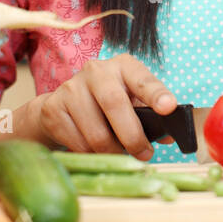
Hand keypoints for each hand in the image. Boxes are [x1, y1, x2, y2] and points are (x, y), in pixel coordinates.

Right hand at [38, 53, 176, 159]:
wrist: (62, 106)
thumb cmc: (107, 105)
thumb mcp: (132, 103)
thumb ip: (151, 116)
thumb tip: (170, 134)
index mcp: (123, 66)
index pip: (142, 78)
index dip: (156, 93)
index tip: (169, 107)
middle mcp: (96, 71)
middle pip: (115, 104)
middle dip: (132, 136)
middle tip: (144, 155)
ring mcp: (71, 88)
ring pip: (96, 132)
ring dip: (111, 151)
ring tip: (118, 154)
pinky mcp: (53, 108)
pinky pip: (77, 143)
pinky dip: (91, 154)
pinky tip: (94, 150)